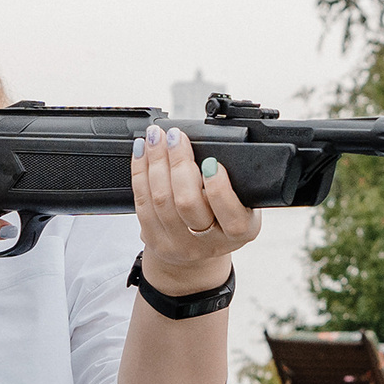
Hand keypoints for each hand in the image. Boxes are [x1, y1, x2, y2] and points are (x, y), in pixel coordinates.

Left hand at [131, 124, 262, 293]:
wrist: (200, 247)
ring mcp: (180, 244)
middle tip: (176, 136)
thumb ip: (233, 181)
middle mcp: (210, 243)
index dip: (219, 187)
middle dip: (179, 163)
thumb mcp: (243, 202)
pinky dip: (140, 172)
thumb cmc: (223, 216)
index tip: (211, 161)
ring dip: (156, 161)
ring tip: (156, 136)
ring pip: (161, 199)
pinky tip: (142, 152)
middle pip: (188, 203)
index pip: (230, 213)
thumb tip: (210, 147)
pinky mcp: (156, 240)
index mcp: (240, 232)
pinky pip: (142, 202)